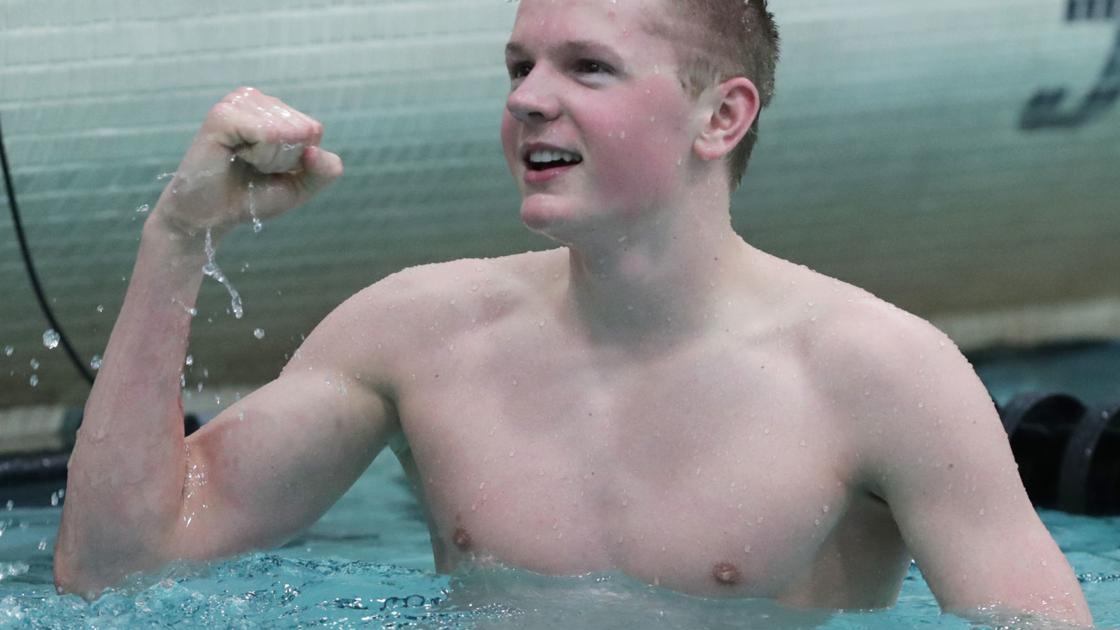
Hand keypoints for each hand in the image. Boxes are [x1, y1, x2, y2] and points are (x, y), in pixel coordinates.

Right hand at [153, 87, 342, 238]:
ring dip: (268, 158)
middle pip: (302, 130)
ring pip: (285, 131)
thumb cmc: (252, 195)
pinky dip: (258, 155)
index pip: (313, 130)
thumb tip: (316, 151)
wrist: (213, 215)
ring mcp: (238, 103)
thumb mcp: (300, 186)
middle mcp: (257, 100)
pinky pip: (266, 133)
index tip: (270, 168)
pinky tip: (235, 156)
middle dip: (284, 160)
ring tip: (243, 161)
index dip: (299, 160)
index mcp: (275, 110)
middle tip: (254, 166)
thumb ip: (324, 171)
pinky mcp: (223, 115)